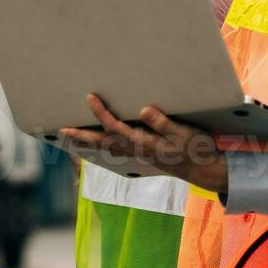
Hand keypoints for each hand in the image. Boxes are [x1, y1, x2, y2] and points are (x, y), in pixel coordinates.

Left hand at [61, 95, 229, 194]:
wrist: (205, 170)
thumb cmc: (197, 149)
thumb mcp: (184, 133)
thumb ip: (163, 123)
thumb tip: (142, 109)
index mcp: (145, 144)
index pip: (116, 128)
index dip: (101, 113)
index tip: (90, 97)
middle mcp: (138, 151)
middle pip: (104, 143)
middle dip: (82, 136)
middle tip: (62, 129)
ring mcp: (139, 155)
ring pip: (107, 148)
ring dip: (88, 142)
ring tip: (71, 136)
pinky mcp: (142, 155)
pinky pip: (115, 151)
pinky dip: (101, 147)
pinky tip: (96, 143)